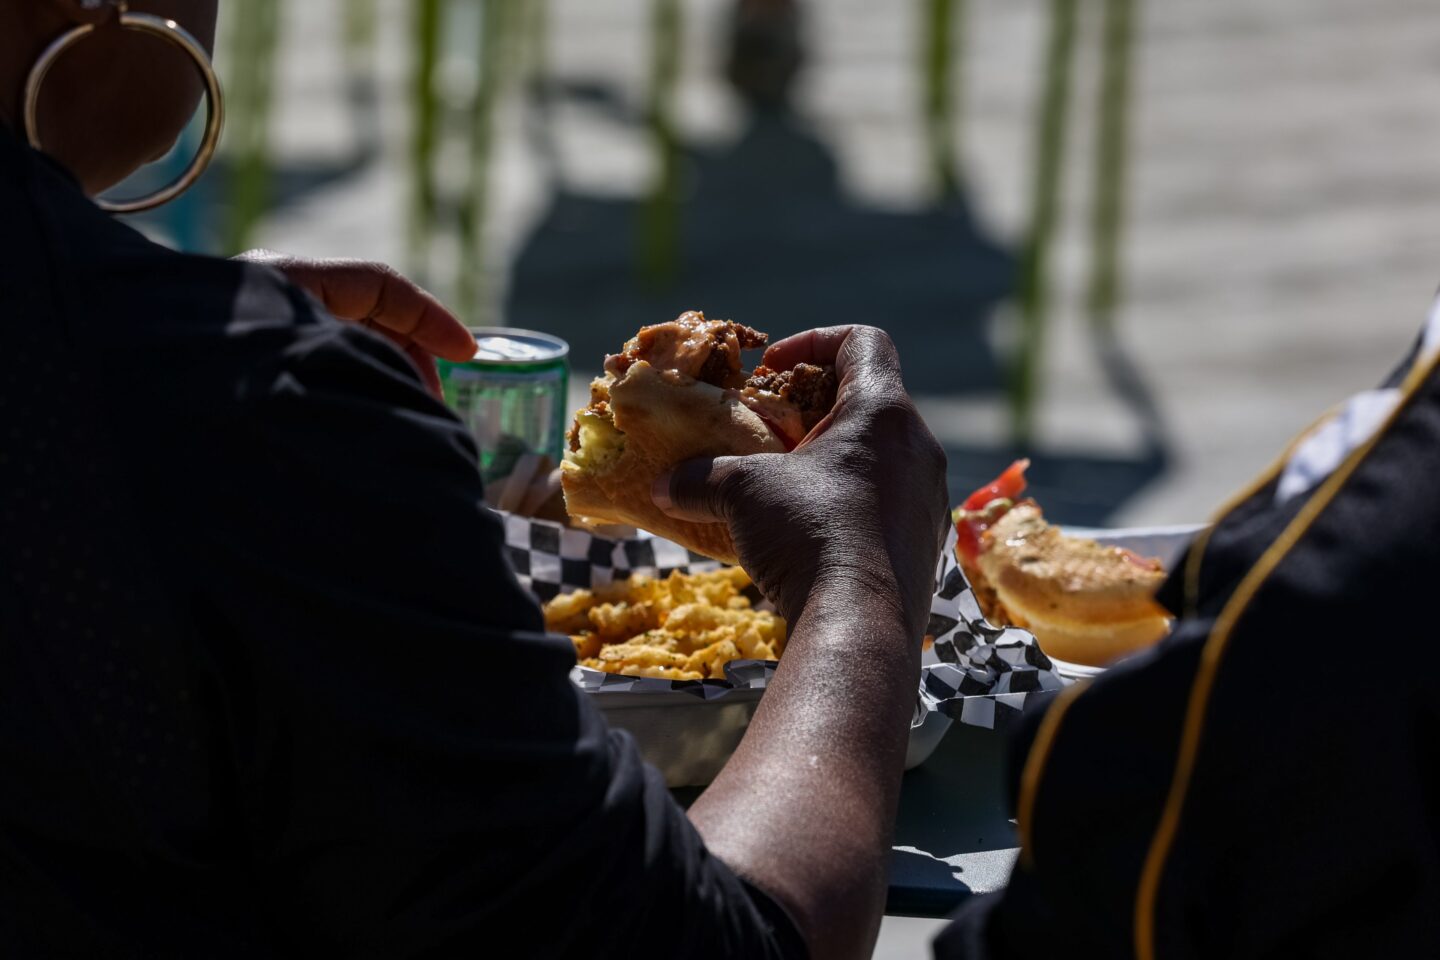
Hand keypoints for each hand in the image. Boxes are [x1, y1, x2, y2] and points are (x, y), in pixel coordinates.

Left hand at [236, 251, 475, 397]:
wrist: (134, 419)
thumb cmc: (221, 382)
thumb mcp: (305, 367)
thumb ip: (364, 373)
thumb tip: (417, 406)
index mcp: (289, 279)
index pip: (380, 283)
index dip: (431, 318)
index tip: (467, 354)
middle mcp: (278, 292)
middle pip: (368, 308)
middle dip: (413, 350)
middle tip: (436, 399)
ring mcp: (265, 323)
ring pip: (349, 334)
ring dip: (388, 368)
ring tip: (408, 412)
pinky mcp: (256, 356)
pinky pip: (324, 355)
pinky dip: (358, 377)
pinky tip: (373, 409)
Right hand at [653, 325, 948, 634]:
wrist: (859, 626)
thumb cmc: (808, 536)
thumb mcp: (743, 493)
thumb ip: (701, 477)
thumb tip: (662, 486)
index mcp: (885, 413)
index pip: (863, 341)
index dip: (813, 342)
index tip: (774, 372)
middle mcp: (920, 449)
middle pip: (870, 402)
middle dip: (814, 411)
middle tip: (770, 432)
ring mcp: (928, 500)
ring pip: (881, 457)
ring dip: (833, 462)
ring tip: (786, 486)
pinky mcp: (925, 546)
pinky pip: (888, 505)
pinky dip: (849, 504)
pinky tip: (809, 533)